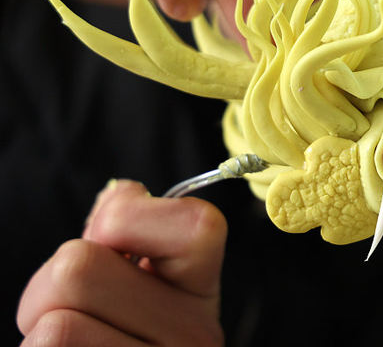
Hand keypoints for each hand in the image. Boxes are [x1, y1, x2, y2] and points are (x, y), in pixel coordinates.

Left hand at [17, 180, 227, 345]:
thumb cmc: (114, 341)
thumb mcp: (133, 287)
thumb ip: (124, 234)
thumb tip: (122, 194)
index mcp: (201, 290)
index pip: (195, 224)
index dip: (125, 220)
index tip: (111, 249)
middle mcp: (197, 339)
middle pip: (77, 266)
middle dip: (45, 289)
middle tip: (66, 317)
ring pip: (55, 329)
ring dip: (38, 338)